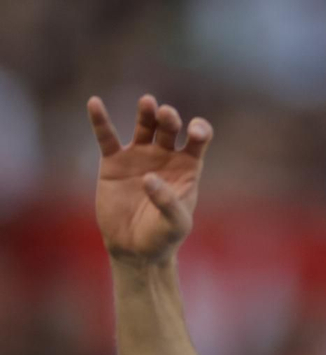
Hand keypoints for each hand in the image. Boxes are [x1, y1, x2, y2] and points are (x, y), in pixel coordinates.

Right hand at [88, 94, 212, 264]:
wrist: (135, 249)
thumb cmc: (163, 238)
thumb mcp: (175, 226)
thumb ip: (168, 203)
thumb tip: (149, 178)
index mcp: (187, 168)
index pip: (197, 140)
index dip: (199, 131)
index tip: (194, 134)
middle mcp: (164, 156)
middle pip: (169, 127)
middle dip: (169, 119)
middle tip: (166, 116)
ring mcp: (139, 155)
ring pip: (144, 125)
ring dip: (146, 112)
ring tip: (148, 103)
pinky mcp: (114, 161)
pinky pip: (106, 136)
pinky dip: (100, 120)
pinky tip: (95, 104)